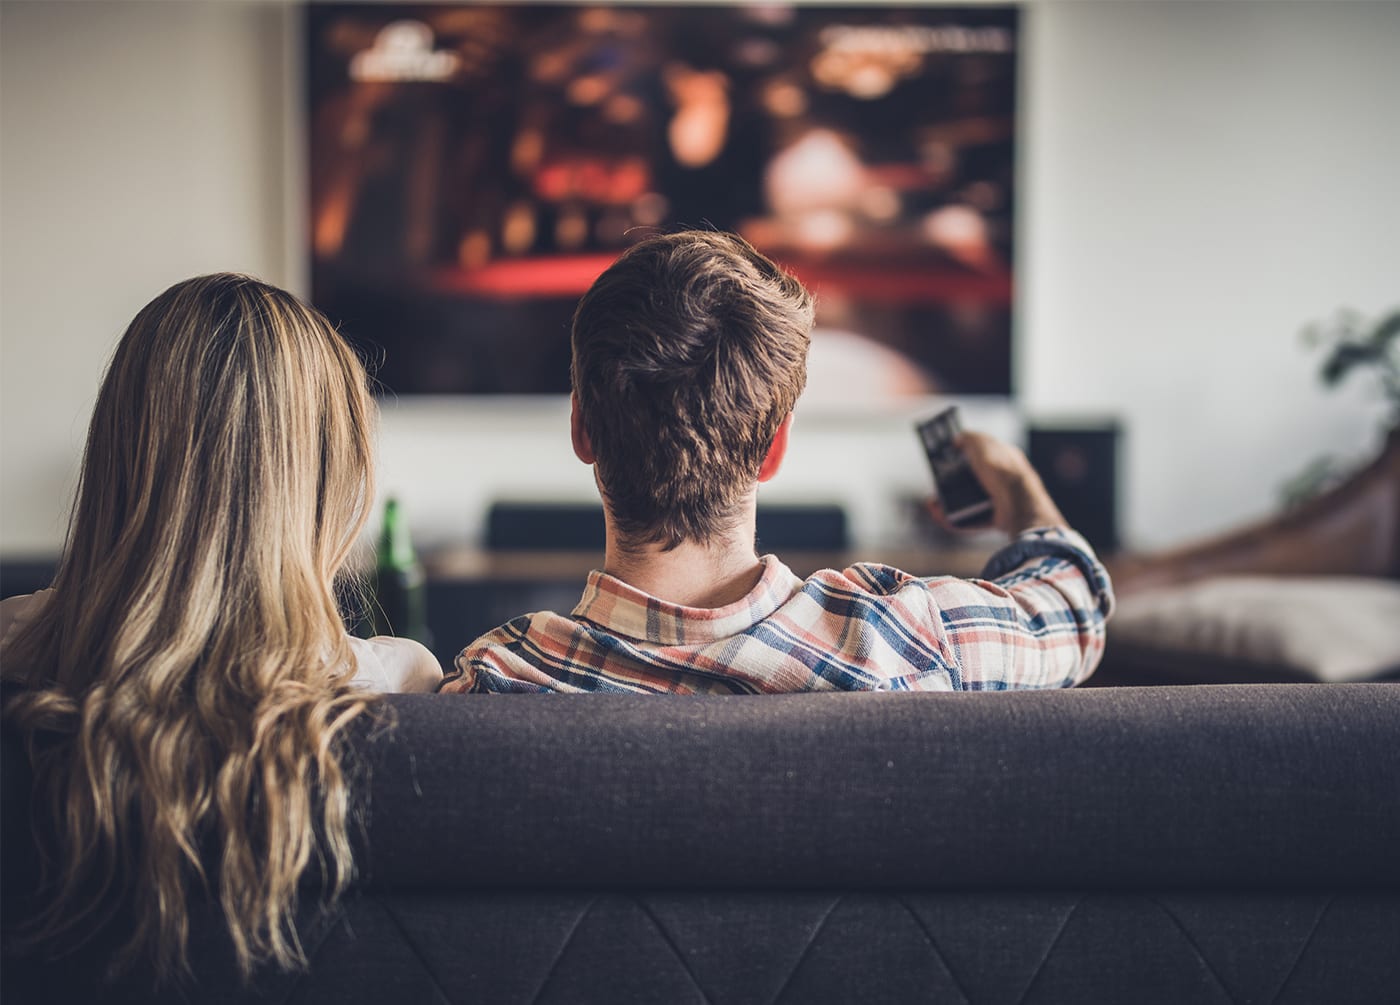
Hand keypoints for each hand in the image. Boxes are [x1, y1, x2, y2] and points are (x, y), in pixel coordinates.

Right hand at [929, 431, 1066, 536]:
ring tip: (933, 505)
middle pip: (971, 481)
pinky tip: (940, 516)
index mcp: (1005, 458)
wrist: (1019, 504)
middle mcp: (1003, 479)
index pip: (982, 453)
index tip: (948, 458)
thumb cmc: (1002, 470)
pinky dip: (954, 521)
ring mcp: (1001, 500)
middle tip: (936, 485)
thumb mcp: (982, 444)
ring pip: (968, 502)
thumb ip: (969, 438)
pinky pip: (971, 521)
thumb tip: (958, 439)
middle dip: (950, 484)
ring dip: (947, 505)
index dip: (964, 454)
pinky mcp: (996, 519)